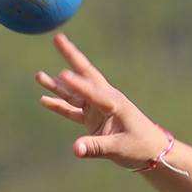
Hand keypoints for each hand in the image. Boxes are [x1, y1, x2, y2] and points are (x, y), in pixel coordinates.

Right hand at [35, 32, 169, 167]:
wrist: (153, 152)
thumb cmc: (140, 147)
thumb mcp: (118, 148)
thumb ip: (96, 147)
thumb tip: (75, 149)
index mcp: (114, 103)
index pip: (93, 92)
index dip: (78, 85)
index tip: (63, 75)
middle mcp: (104, 100)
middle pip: (85, 75)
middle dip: (71, 57)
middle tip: (58, 38)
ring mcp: (98, 108)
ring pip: (74, 93)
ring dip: (58, 86)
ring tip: (38, 76)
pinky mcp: (94, 118)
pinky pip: (73, 110)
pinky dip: (59, 105)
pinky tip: (44, 99)